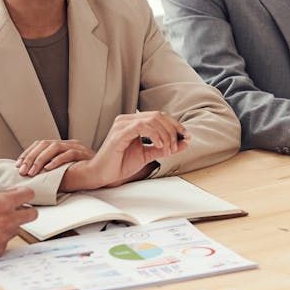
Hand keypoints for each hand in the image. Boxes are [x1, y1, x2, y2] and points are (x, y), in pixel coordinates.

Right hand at [0, 187, 36, 260]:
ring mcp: (4, 237)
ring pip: (16, 229)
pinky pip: (3, 242)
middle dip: (25, 210)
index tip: (17, 194)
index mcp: (3, 203)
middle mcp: (8, 220)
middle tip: (12, 210)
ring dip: (9, 225)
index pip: (29, 194)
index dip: (23, 193)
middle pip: (32, 214)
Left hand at [15, 139, 94, 176]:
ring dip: (41, 159)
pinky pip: (68, 154)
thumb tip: (31, 175)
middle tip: (23, 170)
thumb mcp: (63, 170)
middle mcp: (67, 143)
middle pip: (44, 144)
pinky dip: (57, 161)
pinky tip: (49, 168)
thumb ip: (50, 169)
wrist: (104, 173)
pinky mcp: (83, 153)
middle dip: (31, 157)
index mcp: (62, 146)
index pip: (40, 144)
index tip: (18, 164)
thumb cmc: (83, 174)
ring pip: (54, 147)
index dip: (27, 153)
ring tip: (33, 171)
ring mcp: (76, 147)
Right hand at [67, 111, 188, 189]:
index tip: (186, 137)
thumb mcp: (148, 155)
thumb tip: (184, 142)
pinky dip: (155, 135)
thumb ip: (165, 148)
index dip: (175, 125)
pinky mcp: (119, 133)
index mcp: (133, 122)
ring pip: (153, 119)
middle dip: (173, 130)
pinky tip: (159, 145)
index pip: (160, 116)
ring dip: (165, 134)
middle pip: (159, 115)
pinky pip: (142, 126)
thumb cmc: (120, 164)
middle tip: (176, 146)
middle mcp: (127, 120)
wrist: (102, 174)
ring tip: (167, 149)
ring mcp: (122, 124)